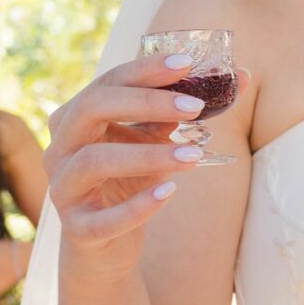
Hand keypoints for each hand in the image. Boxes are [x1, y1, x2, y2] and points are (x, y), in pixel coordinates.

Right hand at [47, 55, 249, 281]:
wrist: (105, 240)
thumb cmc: (130, 179)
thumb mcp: (156, 139)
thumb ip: (186, 109)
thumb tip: (243, 77)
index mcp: (76, 119)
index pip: (107, 83)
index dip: (145, 70)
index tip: (187, 63)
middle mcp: (60, 149)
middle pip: (91, 109)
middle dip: (146, 102)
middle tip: (194, 107)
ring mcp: (63, 189)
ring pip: (95, 161)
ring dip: (148, 155)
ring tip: (195, 155)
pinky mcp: (78, 229)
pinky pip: (103, 218)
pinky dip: (138, 205)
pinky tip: (170, 191)